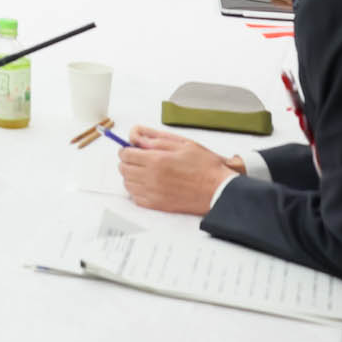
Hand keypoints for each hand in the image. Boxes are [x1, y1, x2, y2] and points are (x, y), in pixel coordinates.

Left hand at [116, 126, 238, 214]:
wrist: (219, 190)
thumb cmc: (205, 167)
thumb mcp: (183, 144)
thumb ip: (157, 139)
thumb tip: (137, 135)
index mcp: (157, 160)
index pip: (125, 154)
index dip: (127, 149)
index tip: (132, 149)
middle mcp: (151, 177)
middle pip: (123, 168)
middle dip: (128, 162)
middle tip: (139, 159)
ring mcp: (153, 193)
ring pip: (128, 184)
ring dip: (132, 176)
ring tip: (145, 172)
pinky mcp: (157, 205)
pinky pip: (136, 198)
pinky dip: (137, 190)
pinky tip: (148, 185)